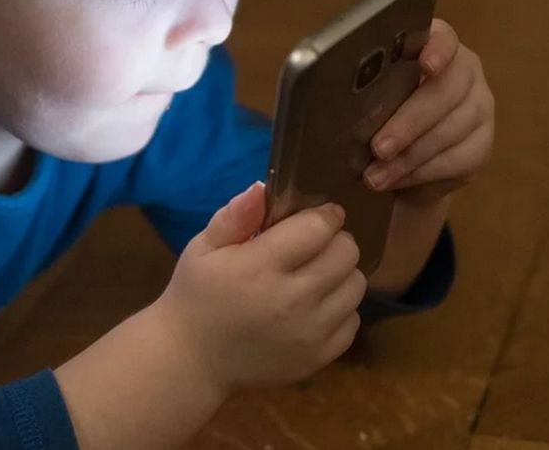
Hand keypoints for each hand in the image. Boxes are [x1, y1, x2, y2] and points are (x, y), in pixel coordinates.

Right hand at [152, 182, 365, 392]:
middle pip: (346, 253)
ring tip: (316, 274)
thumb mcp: (202, 248)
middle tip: (316, 245)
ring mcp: (310, 332)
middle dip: (336, 241)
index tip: (319, 213)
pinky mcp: (319, 357)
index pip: (318, 228)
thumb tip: (263, 188)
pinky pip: (353, 320)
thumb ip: (234, 216)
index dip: (325, 214)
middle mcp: (292, 299)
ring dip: (341, 273)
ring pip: (356, 285)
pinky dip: (340, 308)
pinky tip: (314, 306)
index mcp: (260, 267)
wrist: (192, 360)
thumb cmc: (195, 295)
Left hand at [364, 18, 494, 205]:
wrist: (397, 161)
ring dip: (410, 156)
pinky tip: (397, 180)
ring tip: (376, 175)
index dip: (437, 50)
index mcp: (432, 48)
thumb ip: (358, 91)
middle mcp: (464, 72)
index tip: (425, 66)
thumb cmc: (372, 117)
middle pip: (445, 91)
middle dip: (409, 122)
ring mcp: (479, 107)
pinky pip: (459, 159)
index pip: (443, 38)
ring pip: (451, 129)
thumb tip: (334, 102)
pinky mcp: (482, 144)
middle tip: (379, 147)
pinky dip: (423, 172)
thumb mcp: (362, 99)